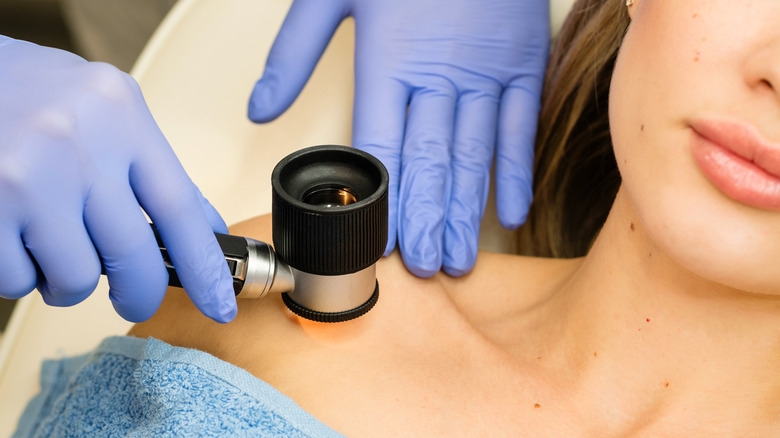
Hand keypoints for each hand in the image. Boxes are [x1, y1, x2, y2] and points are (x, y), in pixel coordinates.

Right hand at [0, 37, 236, 322]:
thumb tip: (201, 227)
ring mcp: (28, 178)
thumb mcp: (102, 109)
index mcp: (120, 115)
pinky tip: (15, 240)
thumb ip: (148, 165)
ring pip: (77, 278)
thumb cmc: (23, 91)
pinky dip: (20, 274)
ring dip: (67, 279)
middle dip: (139, 293)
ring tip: (51, 246)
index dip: (205, 266)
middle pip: (135, 257)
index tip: (219, 302)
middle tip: (132, 298)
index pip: (181, 206)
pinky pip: (19, 280)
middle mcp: (78, 144)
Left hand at [248, 0, 549, 276]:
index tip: (378, 245)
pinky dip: (515, 173)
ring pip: (474, 156)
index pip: (379, 148)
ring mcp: (486, 70)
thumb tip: (261, 109)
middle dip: (425, 222)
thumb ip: (293, 52)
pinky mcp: (523, 62)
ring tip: (458, 258)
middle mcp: (439, 73)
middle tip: (426, 269)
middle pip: (428, 163)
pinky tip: (509, 214)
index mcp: (388, 57)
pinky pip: (520, 127)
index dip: (379, 203)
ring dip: (465, 212)